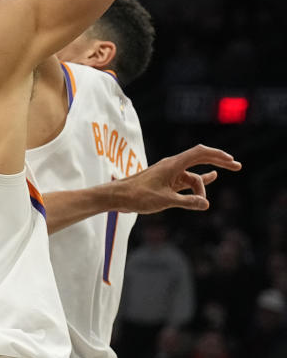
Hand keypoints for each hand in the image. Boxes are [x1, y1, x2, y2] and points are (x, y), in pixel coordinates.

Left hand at [117, 144, 241, 213]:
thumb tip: (206, 204)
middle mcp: (172, 165)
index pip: (199, 153)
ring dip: (201, 188)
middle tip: (238, 166)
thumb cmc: (138, 196)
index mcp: (172, 165)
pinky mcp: (167, 181)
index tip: (231, 161)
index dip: (217, 155)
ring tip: (202, 202)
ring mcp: (170, 173)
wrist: (118, 196)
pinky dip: (200, 180)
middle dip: (219, 161)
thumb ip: (187, 202)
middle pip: (200, 159)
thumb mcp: (165, 200)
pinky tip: (213, 177)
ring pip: (193, 177)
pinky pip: (188, 180)